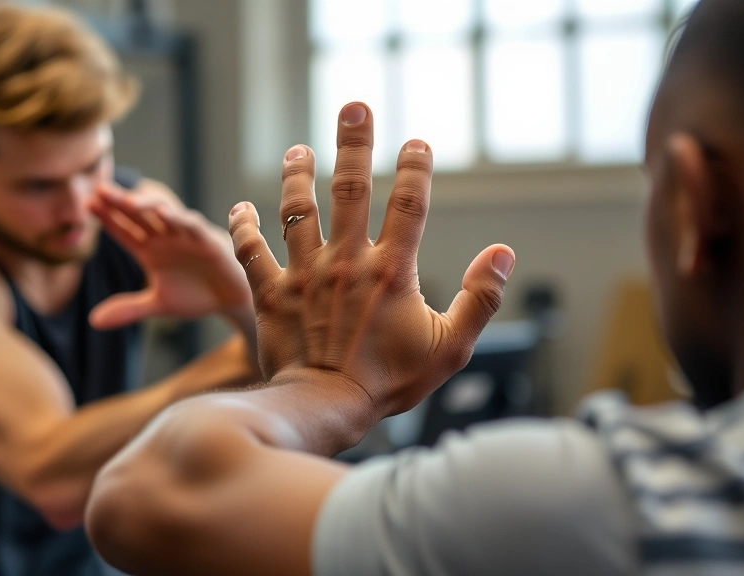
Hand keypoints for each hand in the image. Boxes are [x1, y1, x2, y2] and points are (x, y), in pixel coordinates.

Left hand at [88, 179, 253, 336]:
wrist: (231, 301)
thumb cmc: (196, 296)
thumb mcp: (158, 304)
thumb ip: (128, 309)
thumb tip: (94, 321)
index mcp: (149, 250)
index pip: (123, 230)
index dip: (106, 218)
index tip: (86, 206)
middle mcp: (164, 237)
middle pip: (137, 215)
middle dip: (119, 203)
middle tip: (99, 191)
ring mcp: (184, 235)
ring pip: (162, 213)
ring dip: (146, 205)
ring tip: (126, 201)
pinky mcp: (206, 239)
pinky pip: (190, 224)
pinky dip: (178, 218)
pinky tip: (163, 213)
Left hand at [227, 102, 514, 417]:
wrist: (326, 406)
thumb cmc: (391, 382)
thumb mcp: (450, 346)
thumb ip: (480, 299)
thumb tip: (503, 252)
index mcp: (390, 270)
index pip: (409, 204)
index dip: (416, 168)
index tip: (417, 141)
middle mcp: (345, 261)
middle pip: (350, 189)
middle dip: (354, 144)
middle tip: (353, 108)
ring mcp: (304, 274)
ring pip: (297, 210)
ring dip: (296, 176)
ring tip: (297, 150)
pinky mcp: (271, 293)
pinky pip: (252, 251)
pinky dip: (244, 226)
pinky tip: (241, 207)